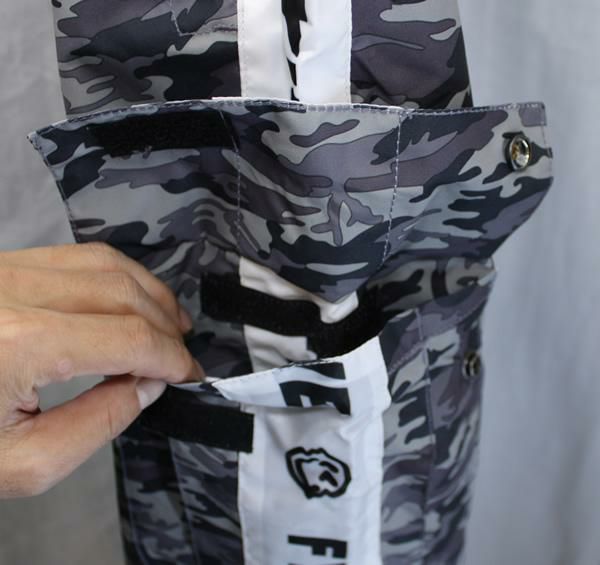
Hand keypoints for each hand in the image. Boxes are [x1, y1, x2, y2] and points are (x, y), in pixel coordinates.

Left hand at [0, 242, 202, 497]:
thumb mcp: (21, 464)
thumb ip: (98, 424)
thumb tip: (147, 383)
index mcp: (17, 345)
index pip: (128, 337)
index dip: (170, 357)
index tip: (190, 376)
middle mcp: (13, 291)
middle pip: (123, 293)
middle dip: (166, 325)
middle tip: (182, 356)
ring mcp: (3, 268)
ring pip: (104, 263)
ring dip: (148, 293)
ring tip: (170, 322)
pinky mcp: (0, 263)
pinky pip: (76, 255)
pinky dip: (117, 276)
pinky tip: (129, 300)